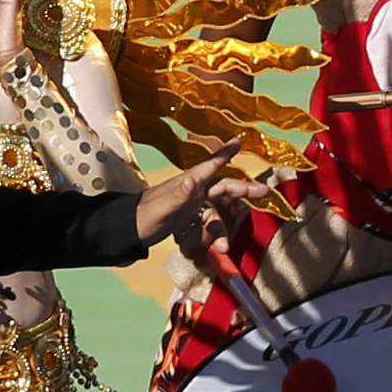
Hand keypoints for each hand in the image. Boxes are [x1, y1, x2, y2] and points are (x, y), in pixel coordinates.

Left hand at [136, 155, 272, 248]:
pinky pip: (205, 231)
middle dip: (243, 192)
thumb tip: (195, 180)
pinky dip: (203, 240)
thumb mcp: (162, 207)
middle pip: (224, 190)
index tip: (239, 141)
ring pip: (216, 218)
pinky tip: (192, 247)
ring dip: (220, 234)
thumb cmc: (144, 217)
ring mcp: (191, 208)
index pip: (211, 166)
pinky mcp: (187, 223)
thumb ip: (180, 194)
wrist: (128, 232)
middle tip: (264, 192)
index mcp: (188, 184)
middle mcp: (193, 193)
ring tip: (221, 249)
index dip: (225, 154)